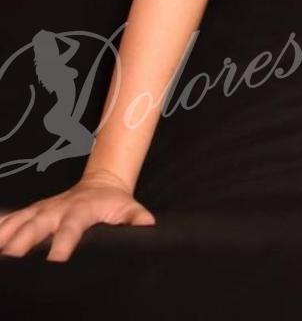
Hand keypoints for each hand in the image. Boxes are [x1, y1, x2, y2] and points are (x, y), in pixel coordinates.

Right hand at [0, 170, 155, 261]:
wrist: (101, 182)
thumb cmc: (114, 202)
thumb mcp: (128, 208)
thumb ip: (136, 218)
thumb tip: (147, 225)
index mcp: (80, 210)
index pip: (71, 228)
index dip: (64, 243)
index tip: (56, 260)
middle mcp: (56, 208)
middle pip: (36, 225)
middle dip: (22, 241)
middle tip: (11, 258)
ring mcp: (41, 209)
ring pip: (18, 220)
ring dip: (4, 234)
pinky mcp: (31, 211)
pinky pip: (10, 218)